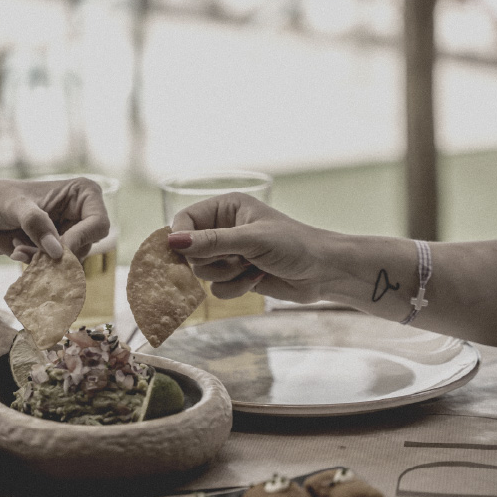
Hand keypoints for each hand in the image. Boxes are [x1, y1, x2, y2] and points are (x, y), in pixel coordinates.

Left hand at [0, 177, 109, 260]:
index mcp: (81, 193)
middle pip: (87, 245)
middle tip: (34, 252)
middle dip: (59, 253)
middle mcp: (80, 214)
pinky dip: (37, 265)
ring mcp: (67, 233)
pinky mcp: (53, 251)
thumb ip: (36, 224)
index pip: (98, 223)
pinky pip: (55, 267)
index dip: (81, 238)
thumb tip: (59, 252)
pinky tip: (17, 250)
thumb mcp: (16, 205)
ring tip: (19, 247)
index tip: (58, 249)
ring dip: (44, 260)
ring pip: (71, 260)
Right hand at [167, 192, 333, 303]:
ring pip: (202, 272)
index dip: (181, 237)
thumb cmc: (294, 245)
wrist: (324, 272)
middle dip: (212, 260)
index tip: (182, 253)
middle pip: (189, 250)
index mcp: (226, 208)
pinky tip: (257, 279)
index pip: (185, 219)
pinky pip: (216, 289)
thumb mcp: (251, 239)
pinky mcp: (235, 276)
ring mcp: (229, 254)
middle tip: (235, 259)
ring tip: (252, 267)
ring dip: (227, 275)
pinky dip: (236, 288)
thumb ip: (211, 241)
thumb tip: (172, 241)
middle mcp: (224, 228)